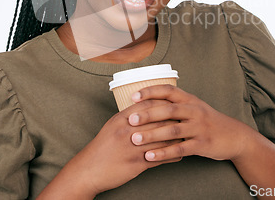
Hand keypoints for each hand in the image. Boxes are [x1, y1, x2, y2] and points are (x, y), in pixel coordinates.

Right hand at [63, 99, 182, 196]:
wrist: (89, 170)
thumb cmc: (102, 147)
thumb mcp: (112, 125)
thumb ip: (129, 116)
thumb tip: (146, 108)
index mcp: (121, 119)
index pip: (148, 105)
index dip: (164, 103)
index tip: (174, 103)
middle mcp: (128, 131)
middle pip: (158, 119)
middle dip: (174, 119)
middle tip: (185, 118)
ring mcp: (133, 148)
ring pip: (162, 138)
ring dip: (176, 138)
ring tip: (185, 136)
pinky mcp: (137, 164)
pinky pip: (160, 158)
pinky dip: (172, 155)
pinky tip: (179, 154)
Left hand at [128, 85, 253, 162]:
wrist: (234, 136)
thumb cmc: (207, 121)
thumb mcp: (193, 107)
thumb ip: (174, 104)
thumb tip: (146, 102)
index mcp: (190, 99)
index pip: (168, 90)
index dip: (150, 91)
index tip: (133, 96)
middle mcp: (194, 111)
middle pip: (168, 109)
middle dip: (148, 114)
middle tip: (131, 119)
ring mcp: (199, 128)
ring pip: (172, 130)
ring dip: (152, 135)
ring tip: (134, 139)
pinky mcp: (202, 144)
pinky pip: (180, 149)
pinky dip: (163, 153)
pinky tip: (149, 156)